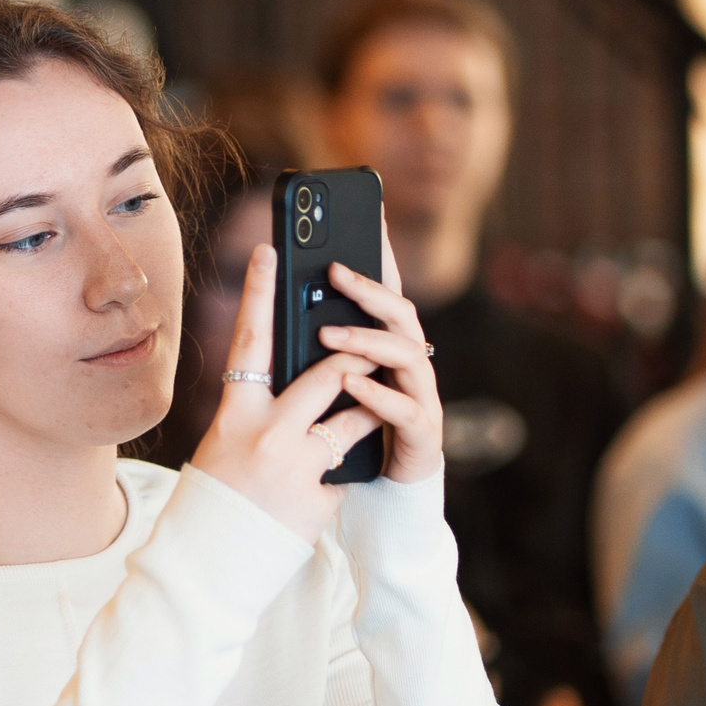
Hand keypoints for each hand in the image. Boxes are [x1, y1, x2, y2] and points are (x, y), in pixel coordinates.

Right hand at [188, 242, 383, 542]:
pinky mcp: (317, 501)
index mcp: (233, 415)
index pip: (250, 341)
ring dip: (367, 415)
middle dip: (357, 356)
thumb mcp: (226, 445)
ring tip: (371, 413)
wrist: (205, 568)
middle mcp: (264, 436)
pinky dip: (344, 474)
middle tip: (374, 342)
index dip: (260, 292)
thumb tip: (298, 377)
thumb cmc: (217, 499)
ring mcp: (293, 469)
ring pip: (352, 421)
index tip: (270, 250)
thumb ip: (258, 412)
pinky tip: (323, 489)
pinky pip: (348, 471)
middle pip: (326, 376)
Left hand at [315, 218, 439, 483]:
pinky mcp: (421, 433)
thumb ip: (318, 352)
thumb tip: (284, 305)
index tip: (370, 213)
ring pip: (405, 355)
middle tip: (334, 271)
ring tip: (329, 334)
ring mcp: (420, 396)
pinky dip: (378, 394)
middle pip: (400, 313)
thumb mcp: (329, 386)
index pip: (386, 291)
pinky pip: (404, 408)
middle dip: (369, 289)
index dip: (381, 253)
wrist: (387, 492)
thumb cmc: (353, 432)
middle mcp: (409, 364)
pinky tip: (353, 383)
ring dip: (367, 340)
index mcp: (388, 347)